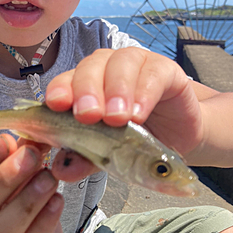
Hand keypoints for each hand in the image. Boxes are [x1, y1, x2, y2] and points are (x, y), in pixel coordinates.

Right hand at [0, 134, 63, 232]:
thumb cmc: (10, 205)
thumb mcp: (11, 179)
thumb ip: (19, 158)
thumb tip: (34, 136)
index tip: (6, 140)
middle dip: (6, 178)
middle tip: (32, 157)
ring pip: (3, 229)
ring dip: (28, 201)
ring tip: (49, 179)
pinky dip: (44, 224)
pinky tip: (58, 202)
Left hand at [46, 48, 203, 157]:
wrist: (177, 139)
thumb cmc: (137, 140)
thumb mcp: (107, 154)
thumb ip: (85, 158)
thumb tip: (63, 169)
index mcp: (84, 86)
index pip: (65, 81)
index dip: (59, 90)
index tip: (56, 105)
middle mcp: (107, 69)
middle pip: (90, 67)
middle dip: (86, 91)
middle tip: (88, 116)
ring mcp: (136, 65)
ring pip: (120, 63)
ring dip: (116, 91)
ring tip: (117, 119)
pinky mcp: (164, 69)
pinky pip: (152, 74)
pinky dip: (144, 93)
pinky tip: (139, 114)